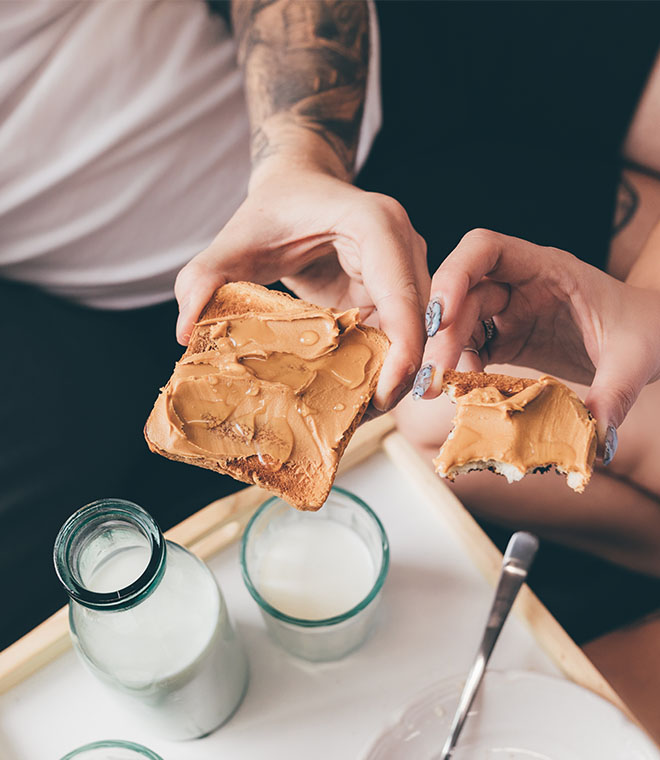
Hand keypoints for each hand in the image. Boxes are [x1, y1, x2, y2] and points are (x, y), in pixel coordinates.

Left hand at [174, 162, 429, 410]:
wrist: (299, 188)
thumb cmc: (273, 210)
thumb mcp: (234, 240)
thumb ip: (205, 277)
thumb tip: (186, 329)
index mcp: (375, 225)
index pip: (402, 293)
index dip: (401, 348)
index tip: (382, 395)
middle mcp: (403, 245)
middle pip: (417, 322)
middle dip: (397, 374)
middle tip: (362, 419)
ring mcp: (405, 268)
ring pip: (414, 333)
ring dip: (390, 374)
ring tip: (356, 414)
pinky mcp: (396, 289)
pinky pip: (397, 334)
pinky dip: (380, 364)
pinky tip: (353, 390)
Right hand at [414, 228, 659, 452]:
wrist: (650, 335)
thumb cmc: (647, 329)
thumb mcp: (635, 358)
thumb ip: (614, 394)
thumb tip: (596, 442)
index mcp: (547, 268)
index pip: (485, 250)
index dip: (455, 275)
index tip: (442, 316)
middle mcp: (520, 285)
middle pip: (463, 294)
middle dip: (443, 333)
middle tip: (432, 376)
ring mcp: (511, 312)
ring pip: (461, 322)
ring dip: (443, 353)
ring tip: (434, 388)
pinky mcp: (509, 339)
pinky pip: (473, 349)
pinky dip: (461, 369)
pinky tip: (460, 391)